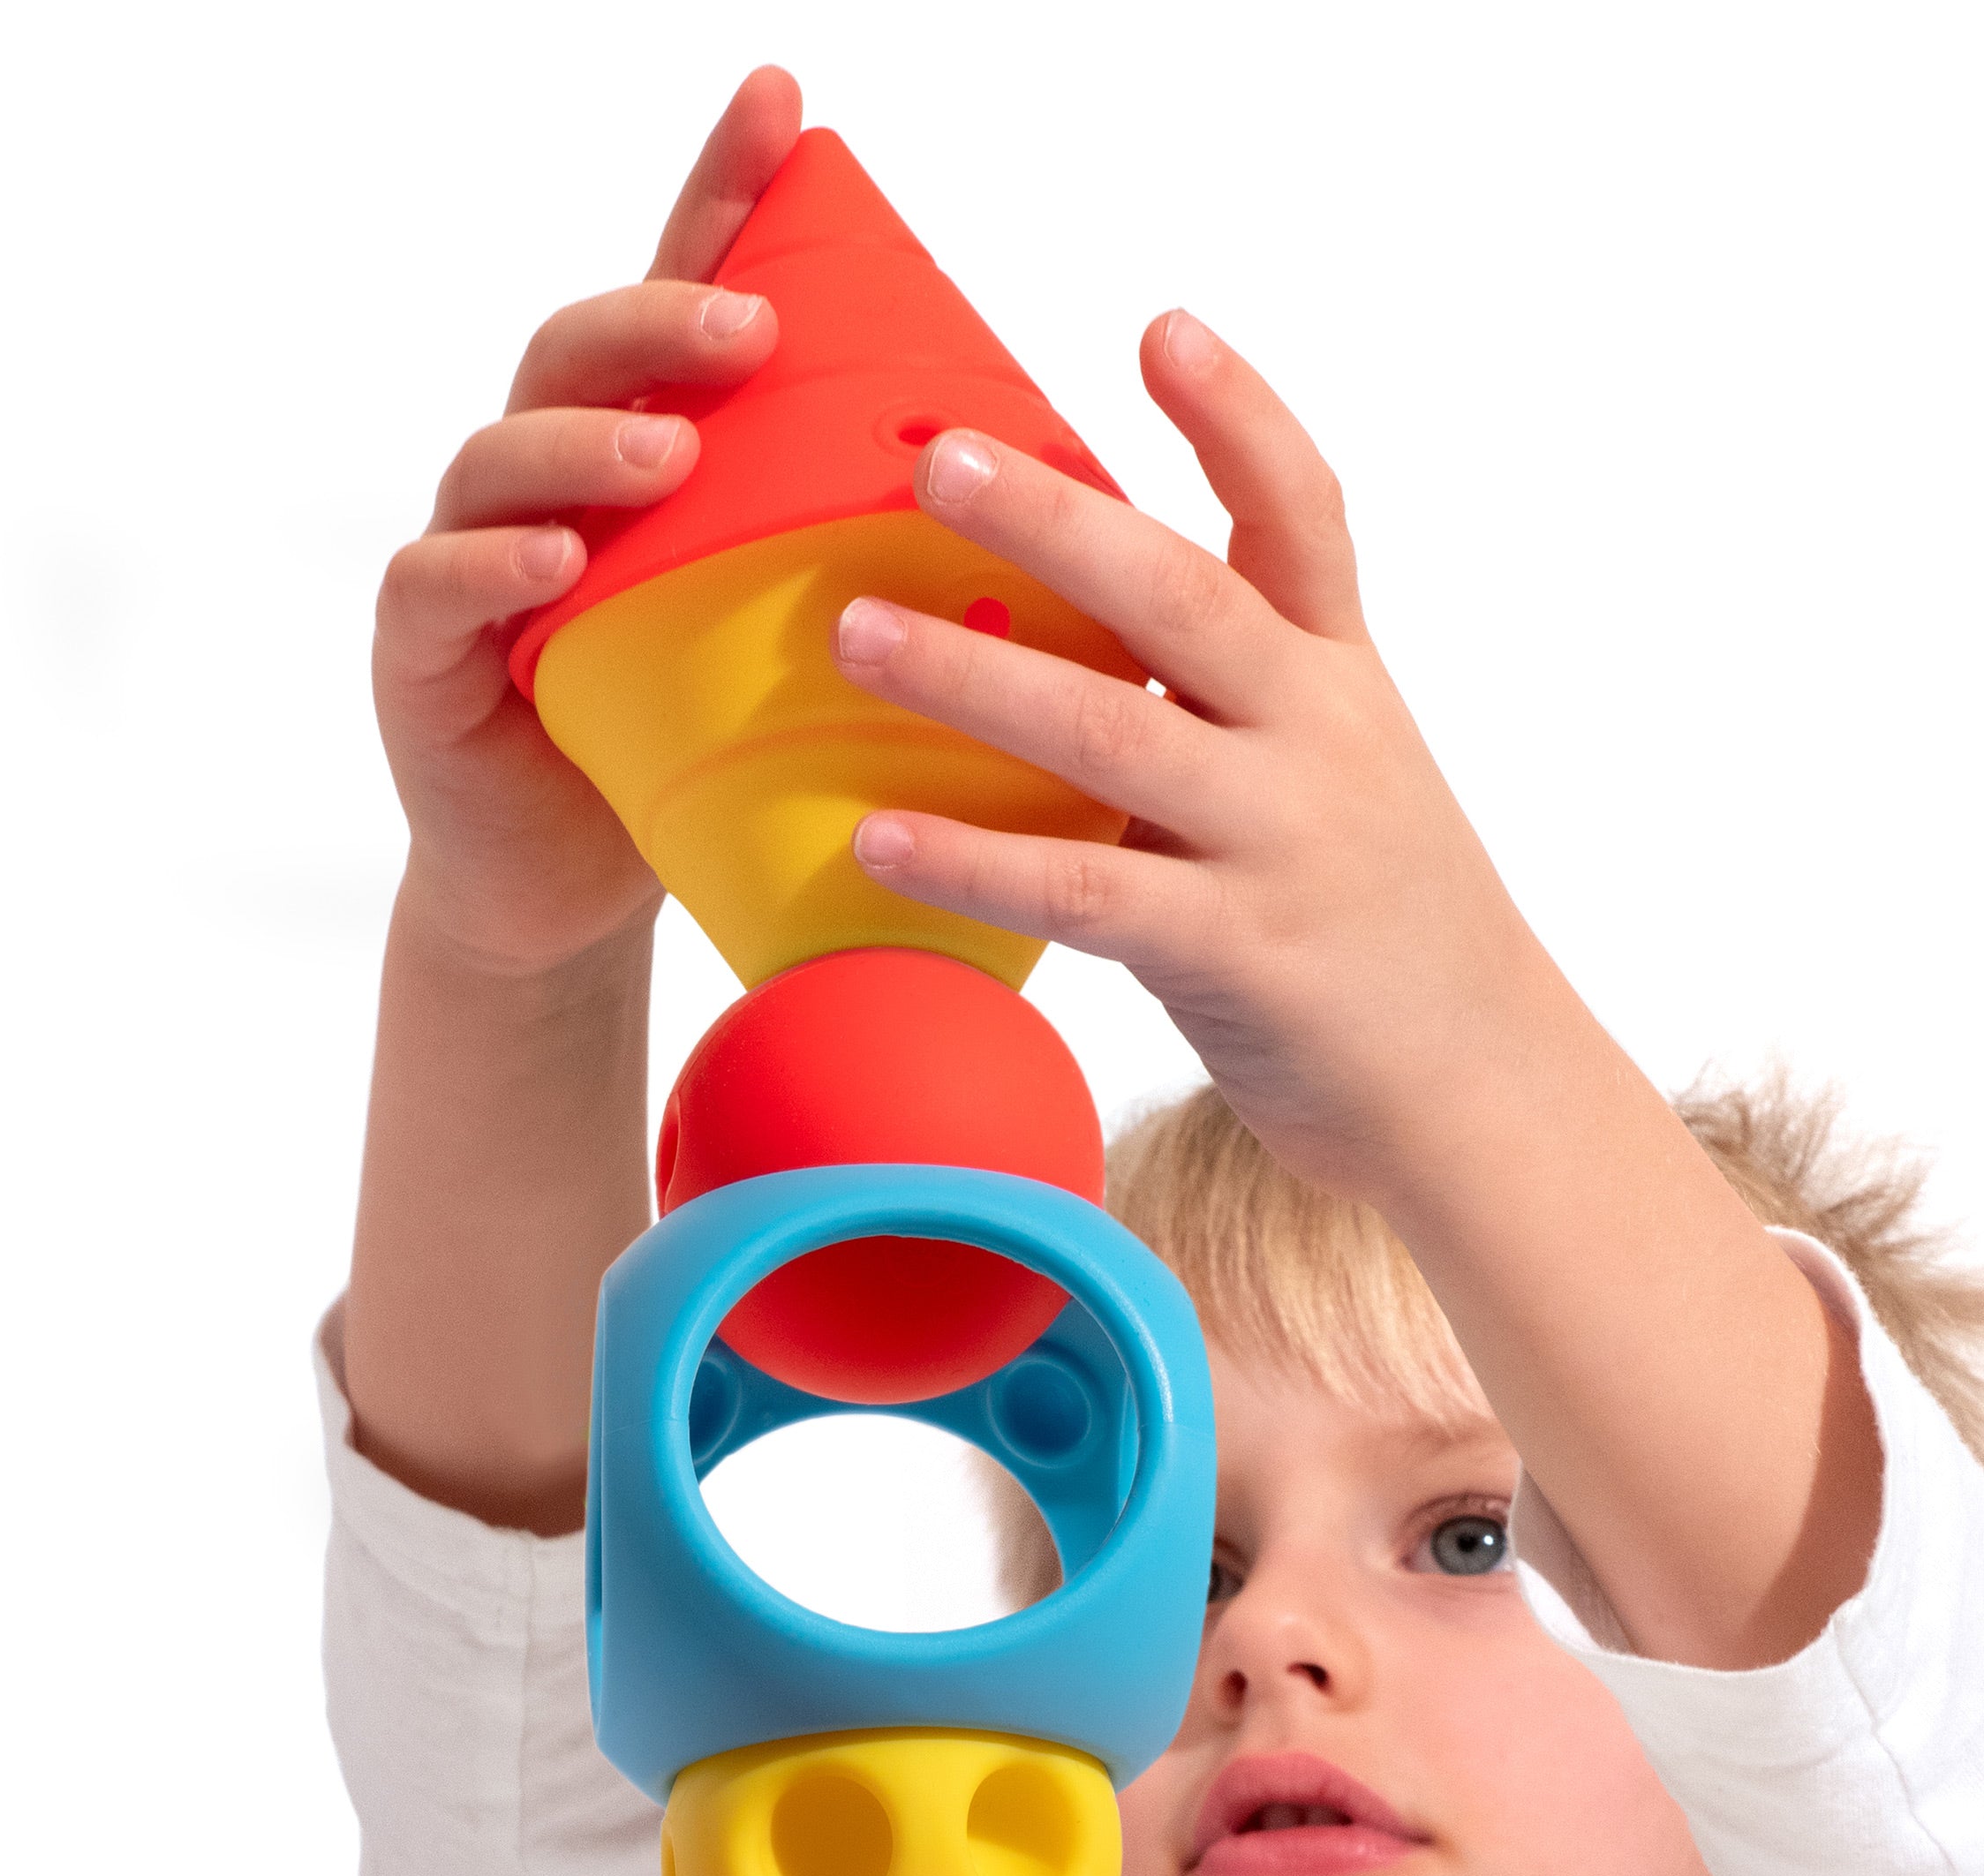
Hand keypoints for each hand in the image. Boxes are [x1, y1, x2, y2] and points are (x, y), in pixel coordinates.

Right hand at [370, 67, 797, 977]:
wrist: (566, 891)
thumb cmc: (683, 752)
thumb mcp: (777, 639)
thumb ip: (844, 553)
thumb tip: (1033, 498)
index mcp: (640, 455)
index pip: (679, 300)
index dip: (720, 195)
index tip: (783, 103)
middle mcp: (547, 479)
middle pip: (581, 351)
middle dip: (662, 319)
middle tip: (748, 322)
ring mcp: (474, 556)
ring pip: (504, 455)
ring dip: (587, 442)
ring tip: (667, 450)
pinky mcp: (421, 651)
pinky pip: (440, 586)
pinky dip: (496, 566)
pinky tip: (557, 561)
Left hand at [835, 325, 1880, 1666]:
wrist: (1480, 1090)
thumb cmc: (1375, 934)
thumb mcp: (1331, 785)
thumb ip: (1226, 711)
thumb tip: (1071, 650)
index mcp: (1341, 681)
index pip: (1301, 515)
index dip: (1234, 415)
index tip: (1155, 328)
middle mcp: (1321, 739)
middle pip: (1181, 596)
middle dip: (1055, 519)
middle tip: (937, 455)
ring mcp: (1285, 843)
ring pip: (1114, 734)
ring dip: (974, 676)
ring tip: (853, 628)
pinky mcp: (1241, 953)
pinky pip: (1085, 893)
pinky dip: (976, 860)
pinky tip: (876, 839)